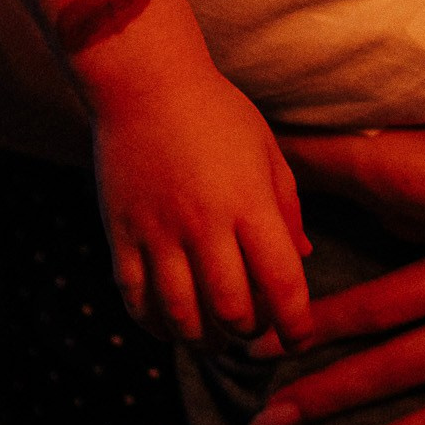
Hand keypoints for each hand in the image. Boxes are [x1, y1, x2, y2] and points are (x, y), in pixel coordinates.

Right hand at [93, 59, 310, 347]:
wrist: (145, 83)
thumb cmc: (217, 112)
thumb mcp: (267, 151)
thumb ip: (287, 207)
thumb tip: (302, 259)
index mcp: (250, 203)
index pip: (282, 282)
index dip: (296, 323)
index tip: (300, 338)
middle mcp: (205, 224)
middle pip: (231, 310)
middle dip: (249, 334)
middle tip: (253, 332)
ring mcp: (159, 232)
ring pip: (181, 315)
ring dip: (202, 341)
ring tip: (215, 341)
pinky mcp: (121, 235)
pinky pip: (135, 299)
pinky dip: (154, 325)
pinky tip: (169, 326)